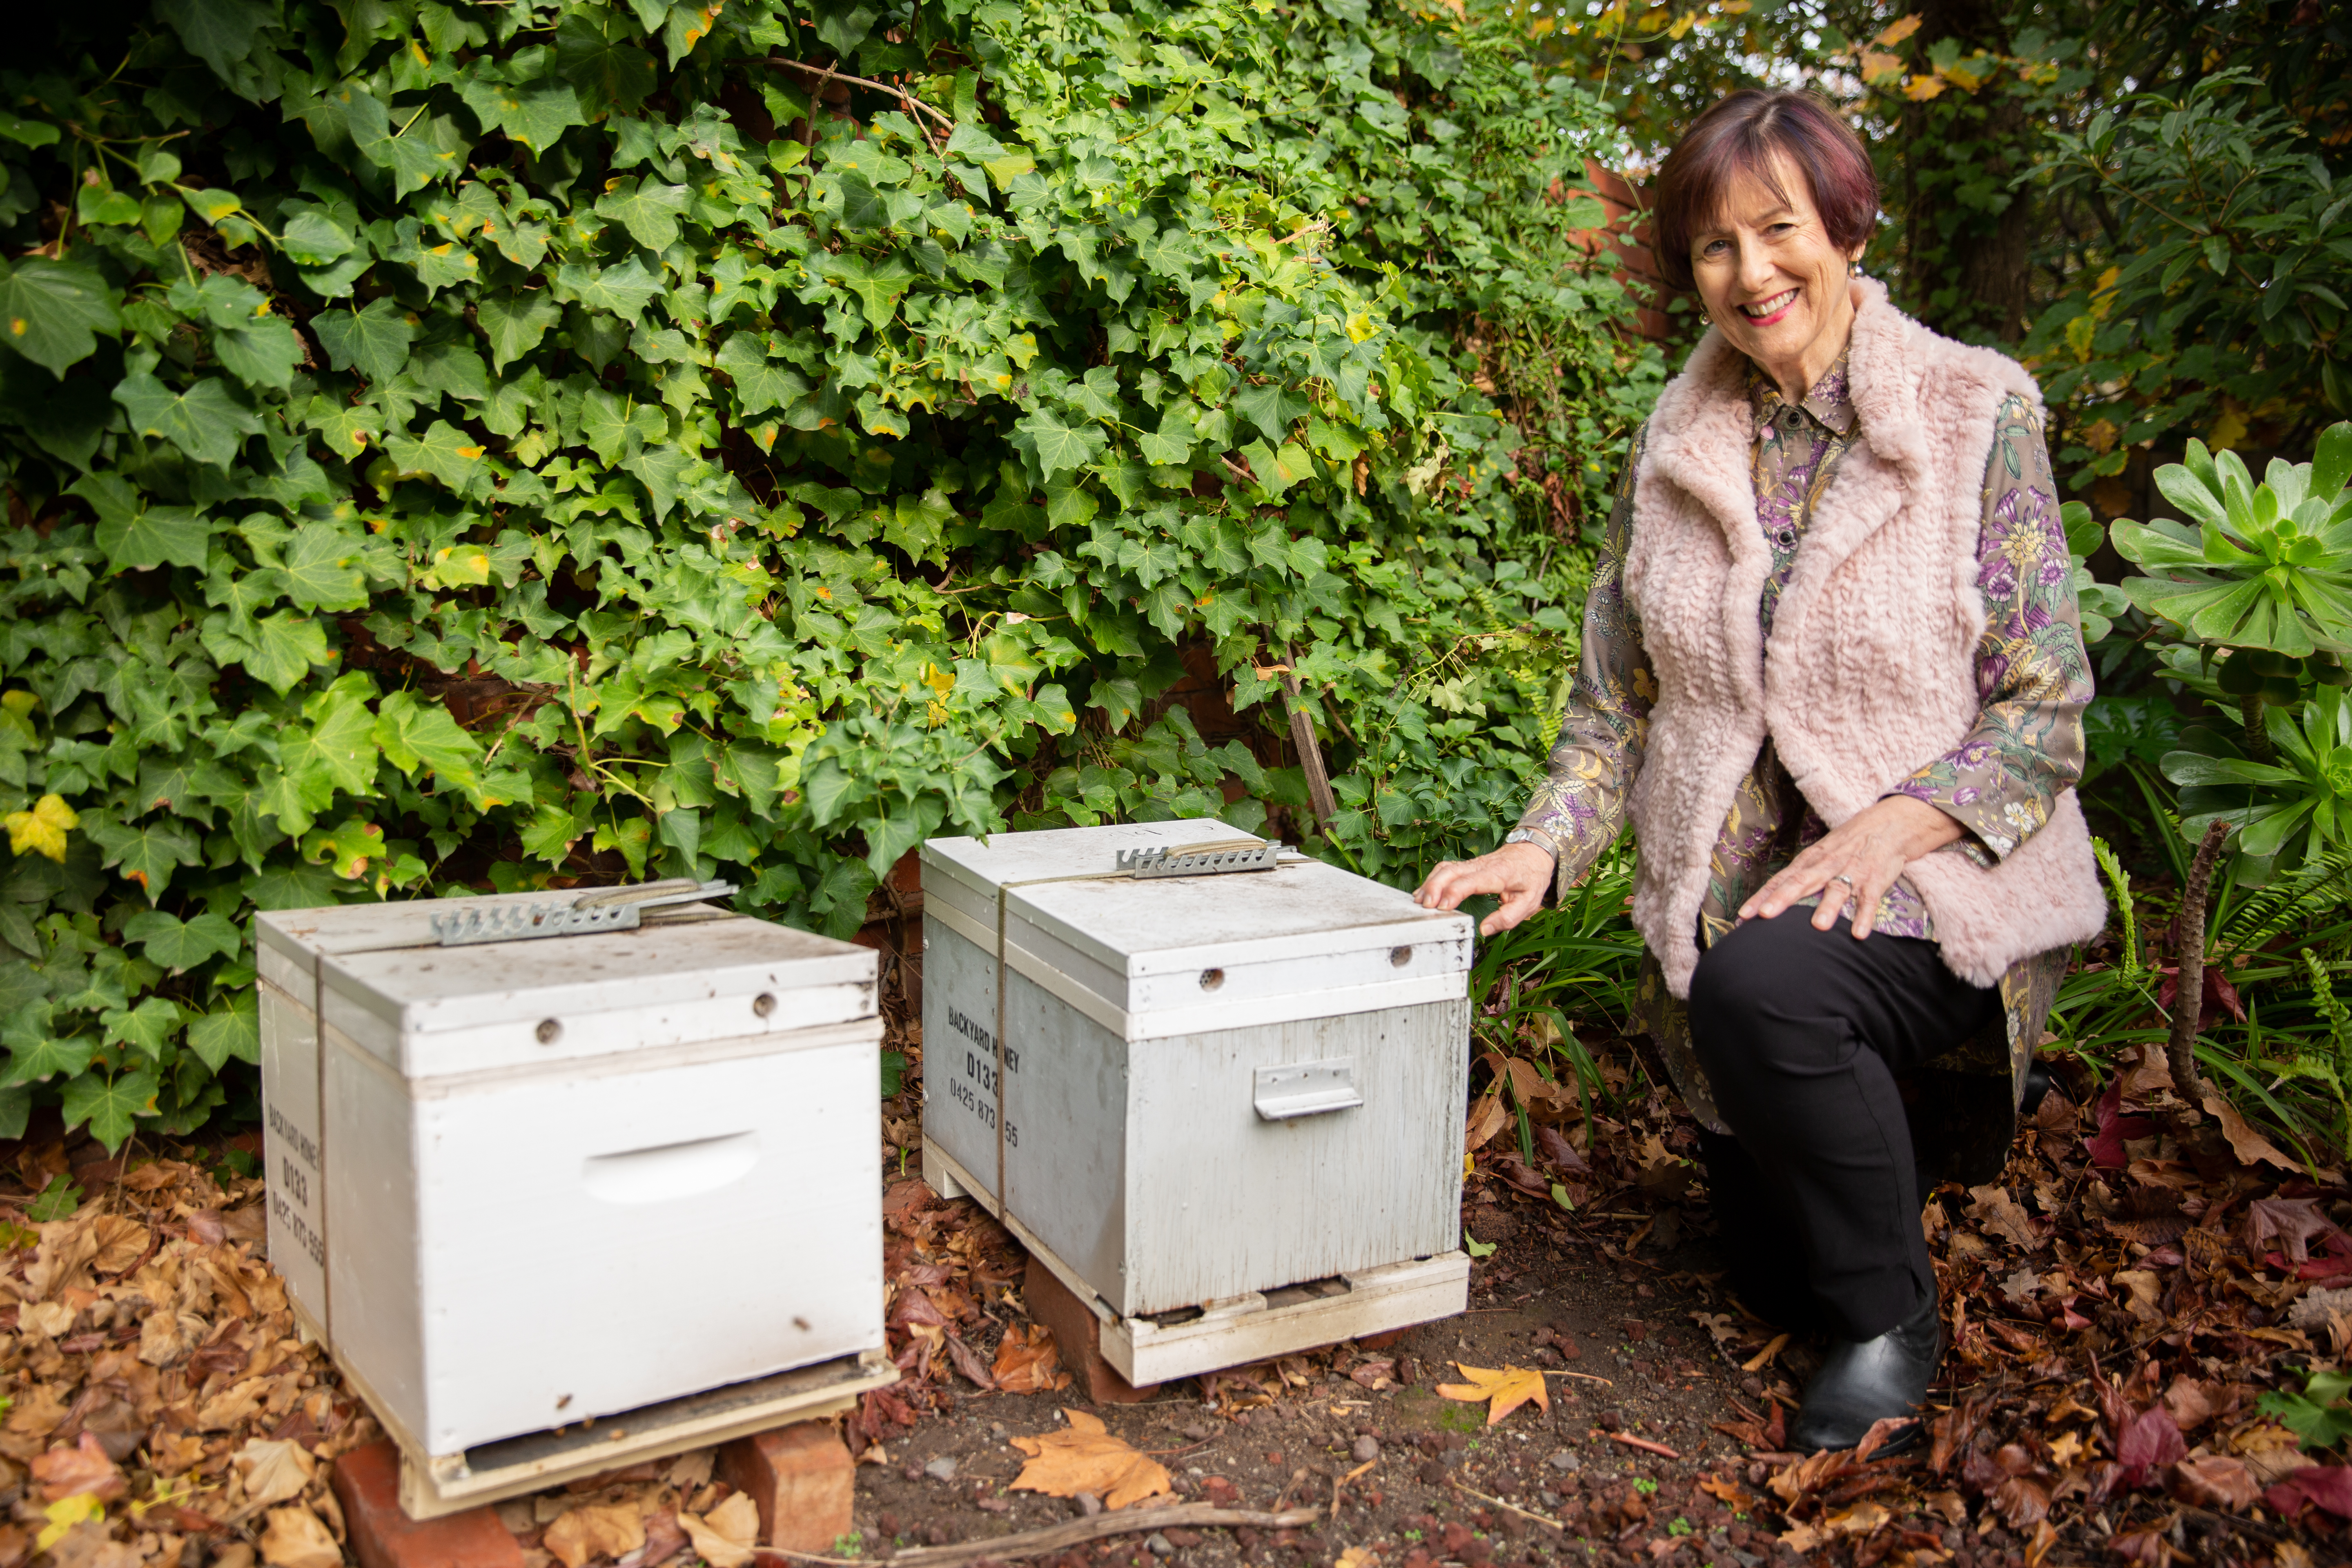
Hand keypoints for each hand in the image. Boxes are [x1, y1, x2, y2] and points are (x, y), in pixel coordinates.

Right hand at [1414, 841, 1555, 937]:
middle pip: (1451, 870)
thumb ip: (1507, 917)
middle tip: (1424, 906)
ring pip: (1445, 868)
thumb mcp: (1529, 902)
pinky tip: (1424, 893)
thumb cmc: (1531, 878)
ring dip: (1430, 883)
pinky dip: (1432, 880)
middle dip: (1434, 887)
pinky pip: (1446, 869)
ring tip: (1418, 902)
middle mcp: (1481, 866)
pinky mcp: (1467, 866)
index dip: (1455, 892)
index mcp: (1499, 874)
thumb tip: (1484, 930)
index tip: (1444, 907)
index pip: (1472, 881)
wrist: (1534, 852)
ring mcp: (1472, 864)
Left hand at [1738, 795, 1964, 937]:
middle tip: (1764, 916)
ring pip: (1837, 889)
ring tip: (1818, 927)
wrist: (1890, 823)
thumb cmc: (1849, 844)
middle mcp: (1827, 864)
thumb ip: (1801, 876)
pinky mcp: (1875, 878)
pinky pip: (1870, 899)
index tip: (1743, 915)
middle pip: (1801, 882)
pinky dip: (1865, 915)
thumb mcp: (1822, 854)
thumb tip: (1773, 900)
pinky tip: (1859, 933)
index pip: (1781, 879)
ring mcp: (1852, 871)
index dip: (1762, 897)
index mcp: (1811, 860)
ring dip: (1828, 908)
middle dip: (1782, 899)